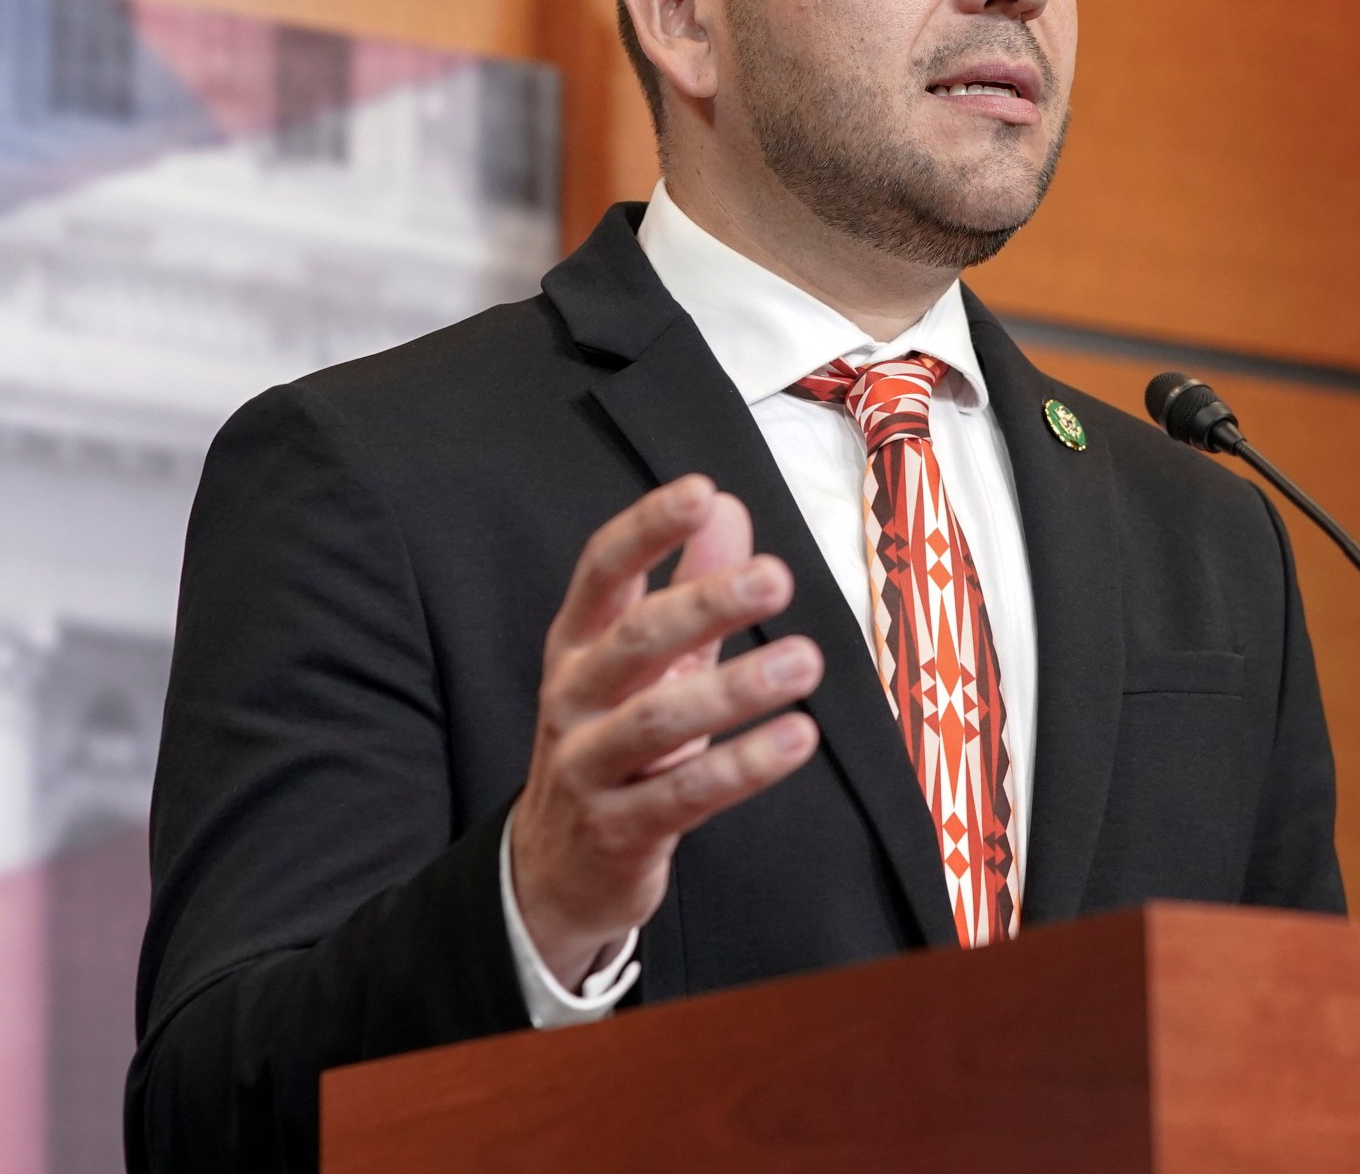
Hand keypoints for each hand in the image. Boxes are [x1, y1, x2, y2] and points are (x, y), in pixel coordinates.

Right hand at [510, 475, 823, 986]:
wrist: (554, 870)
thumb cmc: (613, 745)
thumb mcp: (647, 663)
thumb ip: (687, 584)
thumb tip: (727, 506)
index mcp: (577, 644)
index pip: (602, 571)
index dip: (647, 529)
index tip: (697, 491)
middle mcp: (573, 696)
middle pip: (635, 638)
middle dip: (705, 603)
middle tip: (776, 576)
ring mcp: (588, 765)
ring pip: (659, 720)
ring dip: (736, 688)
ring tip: (805, 659)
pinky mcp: (619, 830)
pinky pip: (684, 795)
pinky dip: (744, 766)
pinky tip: (797, 738)